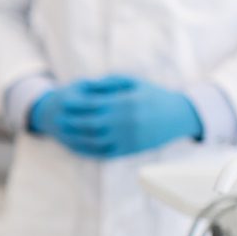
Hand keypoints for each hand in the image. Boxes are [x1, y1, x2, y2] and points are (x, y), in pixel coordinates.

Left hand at [28, 75, 201, 158]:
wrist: (179, 115)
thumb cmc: (153, 95)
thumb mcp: (134, 82)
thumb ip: (109, 83)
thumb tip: (86, 85)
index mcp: (124, 103)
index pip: (92, 104)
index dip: (75, 104)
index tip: (62, 102)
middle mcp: (125, 122)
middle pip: (90, 123)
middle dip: (71, 121)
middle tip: (57, 120)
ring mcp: (127, 137)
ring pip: (94, 140)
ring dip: (76, 138)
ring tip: (64, 134)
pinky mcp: (130, 150)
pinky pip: (105, 152)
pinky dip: (89, 151)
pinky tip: (79, 146)